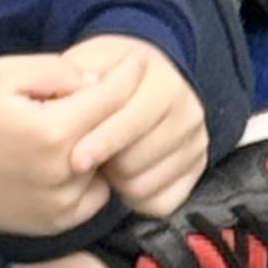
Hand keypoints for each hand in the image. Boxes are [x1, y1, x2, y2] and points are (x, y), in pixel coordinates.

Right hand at [0, 53, 138, 236]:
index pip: (113, 98)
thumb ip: (56, 70)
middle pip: (119, 132)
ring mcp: (64, 202)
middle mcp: (66, 172)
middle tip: (125, 89)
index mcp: (54, 132)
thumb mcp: (4, 74)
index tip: (140, 61)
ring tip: (89, 127)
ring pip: (111, 165)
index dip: (130, 75)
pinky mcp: (59, 222)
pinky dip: (93, 177)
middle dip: (126, 107)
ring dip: (108, 146)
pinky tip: (74, 161)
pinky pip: (97, 195)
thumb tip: (97, 81)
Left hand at [61, 35, 209, 217]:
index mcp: (165, 83)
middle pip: (135, 161)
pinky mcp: (197, 170)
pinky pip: (161, 203)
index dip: (102, 143)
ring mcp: (196, 143)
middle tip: (86, 154)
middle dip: (104, 163)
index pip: (133, 123)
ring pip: (144, 185)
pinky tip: (125, 177)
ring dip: (117, 181)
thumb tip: (70, 103)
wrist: (144, 80)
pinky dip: (137, 198)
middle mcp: (189, 112)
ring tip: (106, 161)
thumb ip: (76, 81)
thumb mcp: (89, 64)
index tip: (75, 161)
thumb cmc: (108, 76)